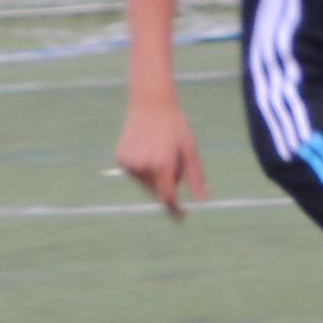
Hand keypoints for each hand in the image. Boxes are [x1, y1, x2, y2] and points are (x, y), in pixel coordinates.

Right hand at [116, 100, 203, 216]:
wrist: (150, 105)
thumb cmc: (176, 128)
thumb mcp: (191, 151)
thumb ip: (196, 178)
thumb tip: (203, 201)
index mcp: (162, 165)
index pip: (168, 197)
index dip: (175, 209)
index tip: (182, 217)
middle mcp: (143, 167)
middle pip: (157, 190)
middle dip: (168, 184)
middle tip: (174, 161)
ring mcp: (129, 163)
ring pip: (145, 183)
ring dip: (155, 177)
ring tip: (160, 152)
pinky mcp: (120, 159)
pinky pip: (135, 173)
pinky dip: (143, 168)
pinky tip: (147, 149)